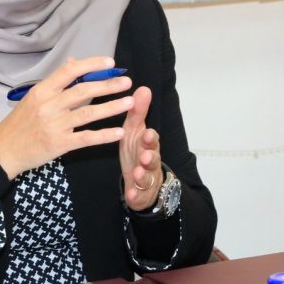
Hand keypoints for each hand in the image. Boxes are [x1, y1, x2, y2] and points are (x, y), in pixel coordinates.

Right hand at [0, 57, 131, 178]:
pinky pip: (86, 138)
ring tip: (129, 102)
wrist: (3, 150)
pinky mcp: (59, 144)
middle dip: (108, 85)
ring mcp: (55, 125)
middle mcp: (49, 105)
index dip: (91, 65)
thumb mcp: (33, 97)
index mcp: (42, 90)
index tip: (110, 63)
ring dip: (111, 107)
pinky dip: (103, 135)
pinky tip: (118, 132)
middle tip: (127, 82)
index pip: (69, 71)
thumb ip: (56, 81)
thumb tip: (74, 61)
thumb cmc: (20, 122)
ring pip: (88, 113)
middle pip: (83, 91)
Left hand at [120, 86, 163, 211]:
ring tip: (137, 173)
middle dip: (150, 157)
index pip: (151, 139)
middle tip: (145, 156)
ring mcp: (146, 178)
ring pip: (147, 177)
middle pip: (153, 159)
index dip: (150, 138)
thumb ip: (138, 112)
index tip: (147, 133)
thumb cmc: (137, 150)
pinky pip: (138, 195)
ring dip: (143, 175)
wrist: (140, 179)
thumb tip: (143, 87)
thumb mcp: (135, 130)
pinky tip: (131, 196)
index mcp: (147, 144)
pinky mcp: (140, 194)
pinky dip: (135, 195)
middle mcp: (149, 160)